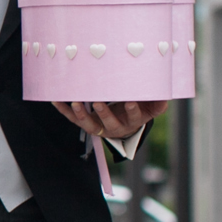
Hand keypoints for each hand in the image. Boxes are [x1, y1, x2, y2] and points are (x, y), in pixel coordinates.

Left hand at [52, 99, 168, 139]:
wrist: (124, 123)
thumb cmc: (138, 110)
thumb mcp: (151, 108)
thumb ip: (158, 103)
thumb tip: (166, 94)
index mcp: (131, 123)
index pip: (134, 118)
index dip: (132, 110)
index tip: (130, 102)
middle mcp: (113, 128)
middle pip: (108, 123)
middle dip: (104, 113)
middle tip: (99, 102)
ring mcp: (98, 126)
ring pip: (88, 124)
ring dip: (81, 114)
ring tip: (76, 102)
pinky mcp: (85, 123)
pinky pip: (72, 118)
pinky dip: (63, 110)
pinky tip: (55, 100)